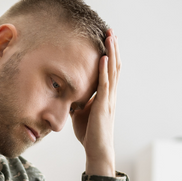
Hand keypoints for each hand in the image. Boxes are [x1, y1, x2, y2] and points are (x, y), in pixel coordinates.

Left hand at [71, 28, 120, 176]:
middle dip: (113, 48)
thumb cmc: (89, 134)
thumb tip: (68, 94)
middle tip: (111, 30)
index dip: (109, 54)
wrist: (97, 150)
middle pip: (114, 66)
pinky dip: (104, 70)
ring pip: (112, 71)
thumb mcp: (80, 113)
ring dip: (111, 53)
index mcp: (106, 95)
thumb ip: (78, 102)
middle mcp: (110, 94)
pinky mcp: (103, 106)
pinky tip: (103, 58)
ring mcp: (108, 99)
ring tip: (110, 37)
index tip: (107, 39)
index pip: (110, 70)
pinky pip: (105, 85)